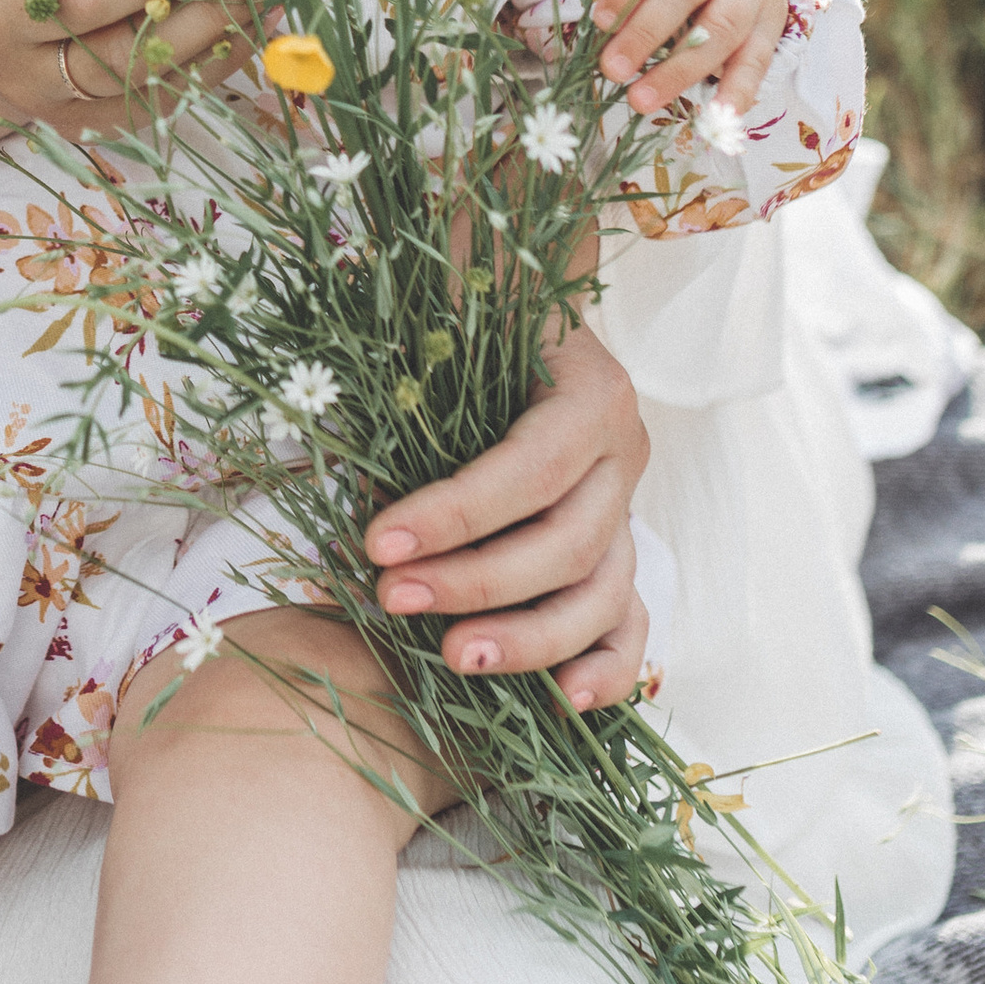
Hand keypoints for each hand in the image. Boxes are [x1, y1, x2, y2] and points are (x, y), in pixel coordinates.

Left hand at [362, 320, 649, 711]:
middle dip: (477, 582)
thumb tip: (356, 476)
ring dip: (530, 638)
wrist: (505, 282)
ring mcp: (628, 506)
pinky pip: (627, 618)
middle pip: (568, 543)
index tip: (376, 542)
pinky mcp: (618, 547)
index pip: (530, 470)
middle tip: (393, 599)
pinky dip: (605, 665)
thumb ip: (412, 384)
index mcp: (591, 390)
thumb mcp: (435, 319)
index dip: (455, 515)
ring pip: (602, 594)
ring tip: (454, 658)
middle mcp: (625, 452)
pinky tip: (563, 701)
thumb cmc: (461, 301)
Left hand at [592, 0, 784, 119]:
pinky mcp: (771, 26)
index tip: (599, 20)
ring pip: (720, 28)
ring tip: (641, 100)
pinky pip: (757, 60)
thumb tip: (601, 26)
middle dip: (645, 32)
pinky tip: (717, 116)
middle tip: (612, 68)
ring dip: (679, 69)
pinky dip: (737, 90)